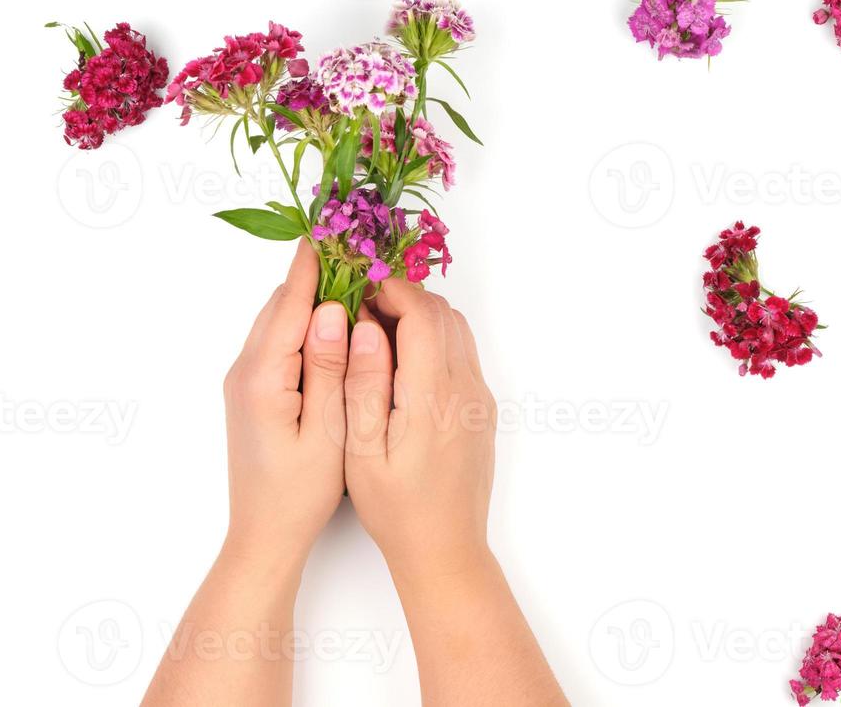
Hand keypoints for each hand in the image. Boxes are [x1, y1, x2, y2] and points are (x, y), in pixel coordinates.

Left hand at [222, 240, 347, 567]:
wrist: (263, 537)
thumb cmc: (299, 495)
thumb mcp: (327, 431)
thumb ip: (329, 368)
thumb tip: (332, 311)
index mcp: (262, 378)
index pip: (288, 304)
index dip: (313, 265)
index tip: (333, 228)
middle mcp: (244, 371)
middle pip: (279, 305)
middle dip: (315, 276)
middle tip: (357, 252)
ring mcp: (243, 381)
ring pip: (277, 322)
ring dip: (309, 300)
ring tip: (353, 281)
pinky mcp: (251, 392)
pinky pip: (276, 342)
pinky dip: (301, 325)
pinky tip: (334, 328)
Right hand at [342, 279, 496, 584]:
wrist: (446, 550)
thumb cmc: (396, 510)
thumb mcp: (361, 451)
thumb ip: (363, 384)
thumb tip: (365, 328)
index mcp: (435, 397)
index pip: (423, 314)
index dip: (390, 291)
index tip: (357, 292)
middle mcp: (467, 390)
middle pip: (444, 313)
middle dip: (403, 297)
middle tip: (361, 309)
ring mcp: (480, 399)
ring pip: (457, 329)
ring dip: (420, 316)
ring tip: (376, 332)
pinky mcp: (483, 409)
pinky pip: (462, 353)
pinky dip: (433, 338)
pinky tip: (400, 361)